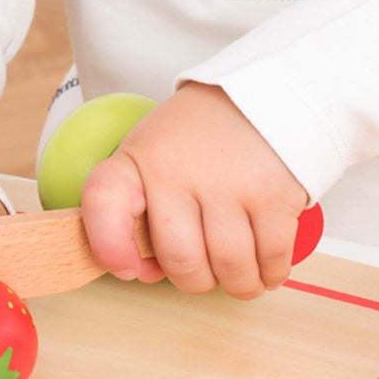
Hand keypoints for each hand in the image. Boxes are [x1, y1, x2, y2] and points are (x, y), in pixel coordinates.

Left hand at [80, 83, 307, 300]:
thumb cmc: (200, 137)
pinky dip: (271, 274)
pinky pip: (271, 256)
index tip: (129, 269)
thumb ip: (140, 212)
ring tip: (241, 278)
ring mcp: (230, 184)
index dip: (110, 247)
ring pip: (230, 268)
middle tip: (207, 274)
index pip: (105, 201)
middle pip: (181, 261)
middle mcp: (180, 172)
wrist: (262, 93)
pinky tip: (267, 267)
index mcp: (140, 161)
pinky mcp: (274, 195)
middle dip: (196, 282)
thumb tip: (146, 272)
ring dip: (238, 285)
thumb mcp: (153, 153)